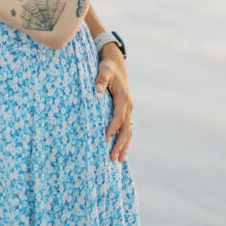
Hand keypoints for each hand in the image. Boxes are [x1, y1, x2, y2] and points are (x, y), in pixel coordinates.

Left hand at [96, 42, 132, 162]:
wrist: (116, 64)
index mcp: (123, 98)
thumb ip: (100, 78)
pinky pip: (126, 128)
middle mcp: (128, 106)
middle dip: (120, 144)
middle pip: (126, 128)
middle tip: (114, 158)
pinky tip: (120, 151)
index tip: (105, 140)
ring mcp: (128, 110)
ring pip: (128, 131)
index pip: (118, 117)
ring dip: (124, 146)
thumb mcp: (104, 69)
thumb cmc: (108, 67)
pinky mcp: (125, 112)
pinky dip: (124, 140)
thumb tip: (97, 90)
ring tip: (119, 161)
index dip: (112, 129)